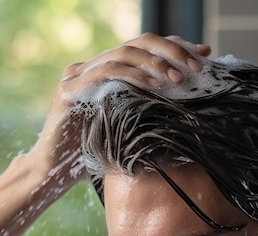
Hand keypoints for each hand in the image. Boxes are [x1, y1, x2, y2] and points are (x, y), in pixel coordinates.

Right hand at [31, 33, 210, 184]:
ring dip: (155, 63)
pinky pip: (106, 73)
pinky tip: (153, 86)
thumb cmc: (92, 153)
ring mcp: (77, 74)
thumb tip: (184, 99)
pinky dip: (132, 76)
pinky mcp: (69, 88)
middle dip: (171, 51)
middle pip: (137, 42)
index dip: (174, 46)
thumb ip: (147, 107)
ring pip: (123, 52)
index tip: (204, 54)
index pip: (144, 48)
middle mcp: (90, 66)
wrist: (53, 171)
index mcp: (105, 71)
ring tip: (178, 79)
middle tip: (195, 68)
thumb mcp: (128, 126)